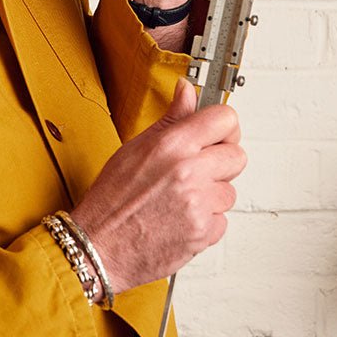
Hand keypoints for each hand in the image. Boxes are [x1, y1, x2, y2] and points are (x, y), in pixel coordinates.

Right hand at [69, 78, 245, 293]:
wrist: (99, 244)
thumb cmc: (111, 198)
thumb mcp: (135, 148)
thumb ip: (171, 119)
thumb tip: (186, 91)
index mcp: (171, 145)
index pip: (225, 119)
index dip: (222, 125)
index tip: (215, 131)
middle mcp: (189, 172)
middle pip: (237, 156)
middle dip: (220, 161)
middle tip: (197, 168)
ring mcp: (199, 204)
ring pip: (229, 191)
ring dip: (211, 194)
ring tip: (181, 197)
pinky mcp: (204, 233)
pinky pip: (222, 220)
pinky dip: (206, 220)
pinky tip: (181, 216)